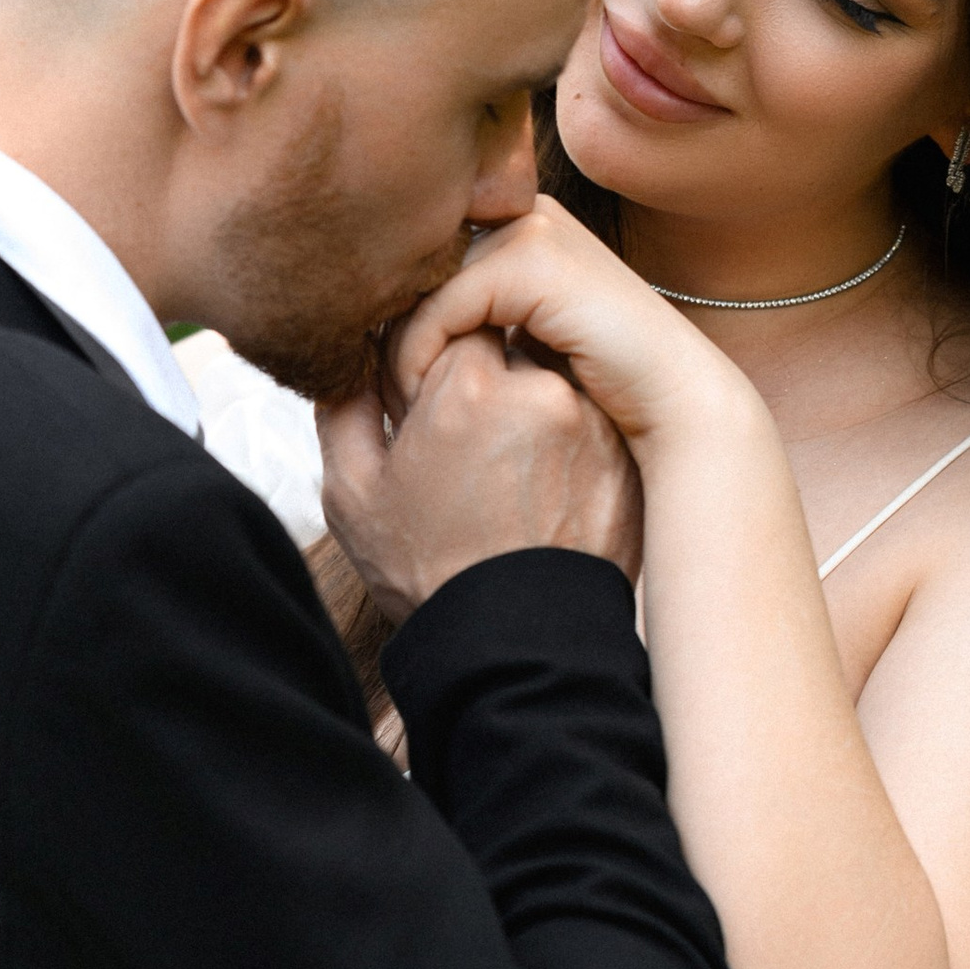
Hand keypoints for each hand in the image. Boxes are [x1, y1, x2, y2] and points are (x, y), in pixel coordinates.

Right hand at [319, 328, 642, 621]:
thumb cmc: (428, 572)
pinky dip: (566, 445)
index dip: (430, 363)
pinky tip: (539, 493)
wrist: (513, 648)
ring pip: (553, 383)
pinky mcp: (626, 459)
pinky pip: (591, 425)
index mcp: (468, 386)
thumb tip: (347, 358)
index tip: (422, 407)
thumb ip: (343, 408)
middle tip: (464, 449)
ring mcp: (593, 424)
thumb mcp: (354, 494)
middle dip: (484, 384)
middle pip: (507, 346)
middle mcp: (541, 391)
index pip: (452, 321)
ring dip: (529, 411)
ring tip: (505, 476)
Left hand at [385, 199, 739, 456]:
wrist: (677, 404)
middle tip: (374, 399)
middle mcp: (524, 213)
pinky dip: (419, 360)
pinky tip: (425, 407)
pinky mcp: (532, 262)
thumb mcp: (523, 346)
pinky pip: (439, 310)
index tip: (377, 383)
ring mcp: (532, 230)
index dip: (389, 320)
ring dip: (397, 353)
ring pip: (417, 288)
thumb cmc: (605, 389)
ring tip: (399, 409)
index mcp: (518, 225)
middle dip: (386, 334)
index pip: (420, 259)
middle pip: (411, 268)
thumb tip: (379, 334)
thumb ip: (471, 324)